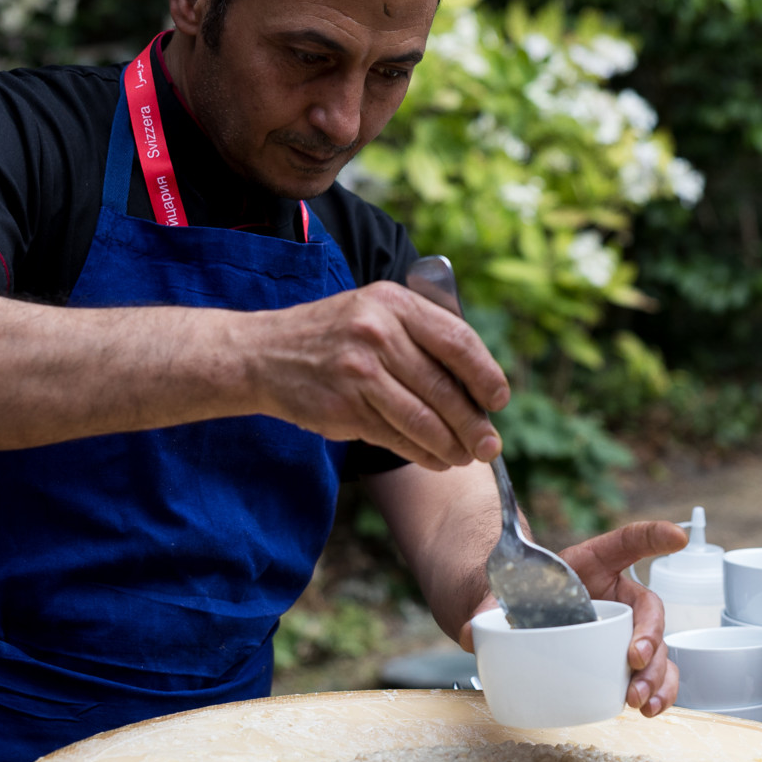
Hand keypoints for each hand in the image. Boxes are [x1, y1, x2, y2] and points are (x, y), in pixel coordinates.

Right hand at [248, 282, 510, 470]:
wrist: (263, 354)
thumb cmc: (330, 335)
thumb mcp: (374, 311)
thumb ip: (420, 334)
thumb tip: (477, 384)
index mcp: (394, 303)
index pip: (457, 341)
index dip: (486, 375)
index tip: (499, 399)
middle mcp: (377, 333)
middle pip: (443, 388)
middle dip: (474, 424)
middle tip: (490, 446)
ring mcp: (358, 372)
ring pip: (422, 419)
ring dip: (451, 445)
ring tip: (465, 457)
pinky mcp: (343, 407)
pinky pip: (395, 436)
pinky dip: (422, 453)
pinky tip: (434, 459)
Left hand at [457, 519, 687, 716]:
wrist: (520, 621)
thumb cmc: (519, 598)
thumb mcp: (502, 593)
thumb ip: (488, 607)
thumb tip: (470, 631)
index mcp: (595, 564)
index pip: (627, 543)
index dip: (653, 537)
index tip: (678, 536)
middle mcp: (619, 597)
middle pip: (650, 611)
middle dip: (650, 638)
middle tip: (634, 660)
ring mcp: (626, 631)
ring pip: (659, 650)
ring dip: (658, 675)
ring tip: (640, 699)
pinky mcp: (624, 662)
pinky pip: (651, 676)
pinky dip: (658, 693)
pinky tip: (648, 710)